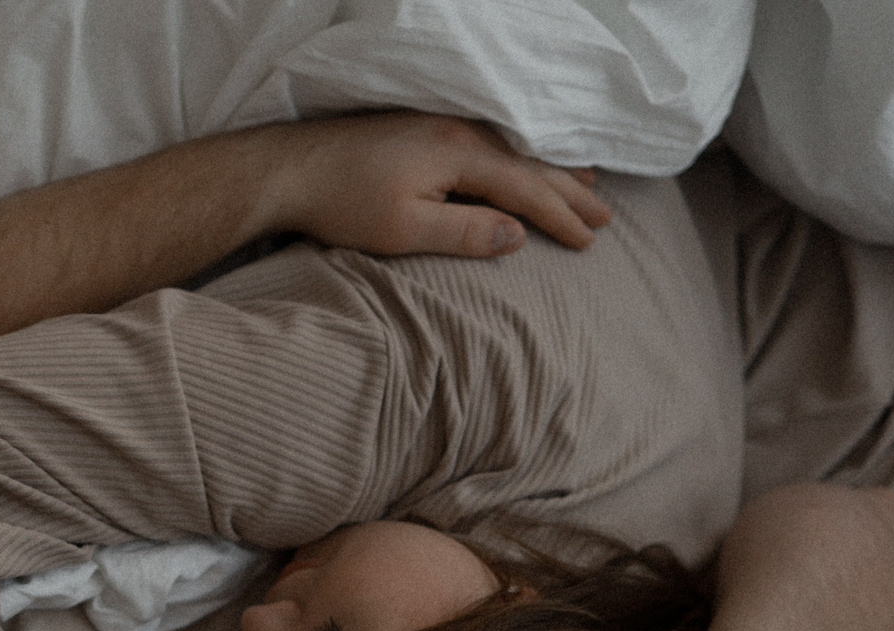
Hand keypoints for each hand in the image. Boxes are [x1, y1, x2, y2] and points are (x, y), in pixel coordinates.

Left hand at [257, 111, 610, 257]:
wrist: (289, 168)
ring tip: (584, 181)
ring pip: (512, 148)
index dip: (560, 217)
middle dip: (569, 192)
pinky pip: (489, 140)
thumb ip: (466, 233)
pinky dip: (518, 154)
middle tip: (605, 217)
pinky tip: (520, 159)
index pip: (526, 189)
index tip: (589, 241)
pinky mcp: (421, 129)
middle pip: (528, 163)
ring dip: (550, 167)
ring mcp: (439, 125)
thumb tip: (517, 235)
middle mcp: (457, 131)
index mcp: (459, 155)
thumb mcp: (405, 230)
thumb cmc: (343, 204)